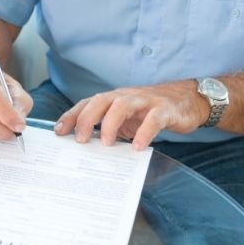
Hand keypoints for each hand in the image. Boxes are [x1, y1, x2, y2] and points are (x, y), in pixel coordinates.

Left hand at [55, 80, 208, 149]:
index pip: (87, 104)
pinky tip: (138, 148)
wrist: (186, 101)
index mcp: (113, 99)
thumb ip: (108, 128)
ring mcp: (144, 101)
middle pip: (101, 100)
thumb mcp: (125, 120)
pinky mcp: (164, 110)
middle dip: (86, 118)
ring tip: (105, 143)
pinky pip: (153, 119)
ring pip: (122, 105)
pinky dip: (145, 133)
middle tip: (78, 139)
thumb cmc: (149, 112)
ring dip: (110, 123)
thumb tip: (85, 147)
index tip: (58, 131)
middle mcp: (125, 96)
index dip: (71, 116)